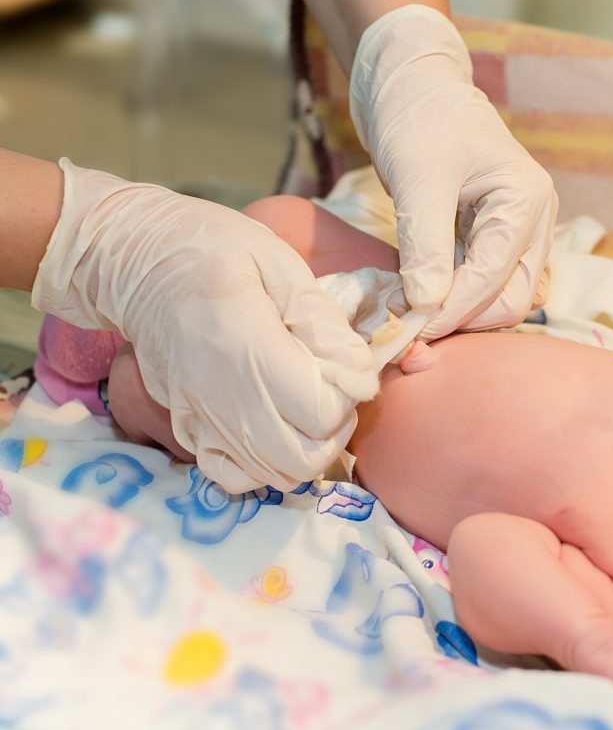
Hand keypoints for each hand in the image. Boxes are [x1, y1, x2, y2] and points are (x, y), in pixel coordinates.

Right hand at [33, 160, 378, 491]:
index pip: (322, 413)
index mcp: (249, 350)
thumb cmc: (215, 251)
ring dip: (309, 449)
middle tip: (334, 389)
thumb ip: (324, 323)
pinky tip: (275, 430)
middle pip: (304, 458)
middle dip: (336, 429)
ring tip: (309, 407)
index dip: (348, 394)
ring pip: (276, 475)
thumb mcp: (281, 266)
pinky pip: (234, 478)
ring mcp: (200, 421)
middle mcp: (223, 398)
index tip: (346, 366)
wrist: (137, 263)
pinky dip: (266, 466)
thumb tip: (359, 376)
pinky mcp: (187, 429)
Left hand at [350, 5, 557, 339]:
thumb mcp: (417, 180)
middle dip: (464, 319)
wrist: (412, 86)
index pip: (495, 280)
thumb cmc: (418, 119)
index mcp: (526, 201)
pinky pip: (487, 283)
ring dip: (462, 313)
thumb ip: (425, 246)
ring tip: (413, 315)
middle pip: (511, 299)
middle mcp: (535, 220)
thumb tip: (426, 307)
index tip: (407, 329)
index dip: (452, 311)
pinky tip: (424, 297)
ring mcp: (520, 230)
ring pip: (502, 297)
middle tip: (411, 328)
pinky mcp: (496, 236)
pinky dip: (458, 297)